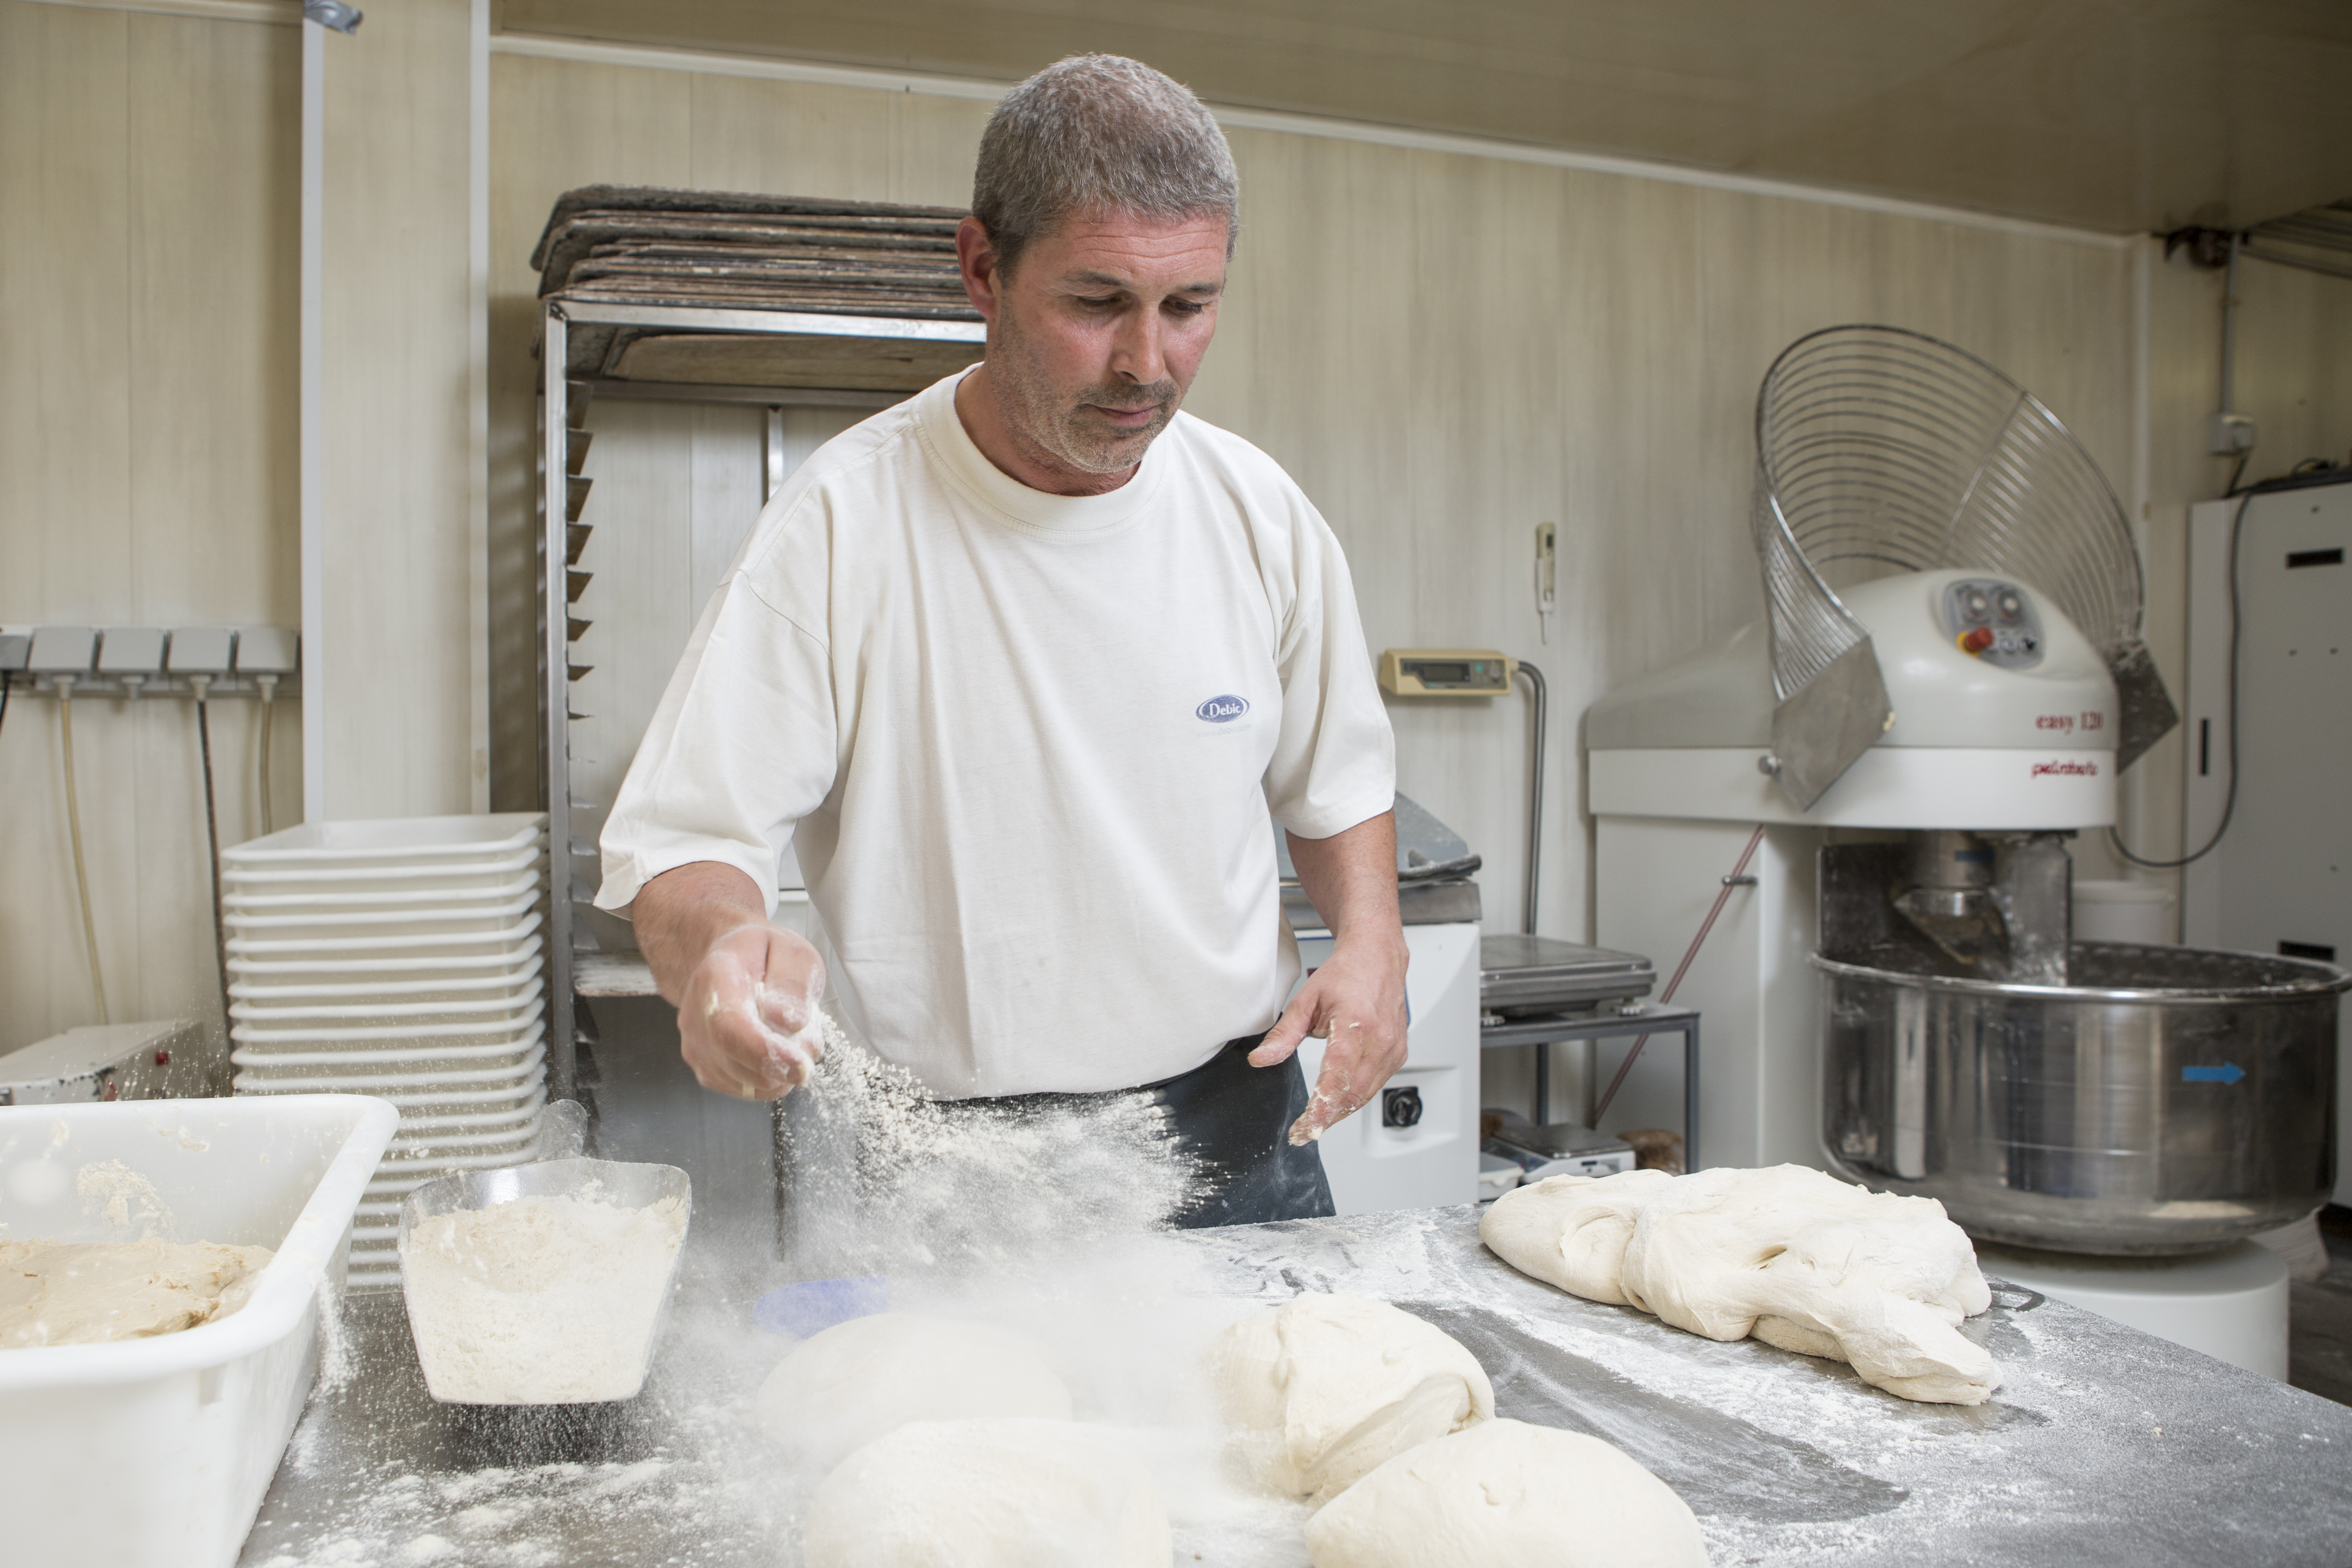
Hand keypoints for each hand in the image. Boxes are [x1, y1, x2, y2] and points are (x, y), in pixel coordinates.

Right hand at [676, 924, 827, 1100]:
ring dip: (783, 1071)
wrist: (729, 962)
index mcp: (716, 978)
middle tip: (811, 1039)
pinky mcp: (706, 1069)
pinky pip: (748, 1089)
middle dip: (787, 1064)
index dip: (766, 1053)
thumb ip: (793, 984)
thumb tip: (788, 1022)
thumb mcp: (792, 951)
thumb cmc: (762, 955)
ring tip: (792, 1036)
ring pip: (748, 1083)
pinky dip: (772, 1078)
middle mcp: (697, 1017)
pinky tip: (777, 1049)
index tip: (801, 1065)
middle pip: (739, 1064)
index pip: (730, 1028)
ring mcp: (697, 1046)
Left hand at [1248, 935, 1408, 1145]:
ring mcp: (1393, 1049)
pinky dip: (1356, 1097)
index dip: (1320, 1110)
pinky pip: (1376, 1085)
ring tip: (1316, 1122)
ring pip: (1365, 1095)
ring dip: (1341, 1112)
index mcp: (1356, 1026)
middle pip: (1352, 1095)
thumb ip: (1284, 1035)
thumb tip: (1261, 1059)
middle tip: (1303, 1132)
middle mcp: (1380, 1040)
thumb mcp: (1306, 1000)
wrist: (1377, 958)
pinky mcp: (1398, 1054)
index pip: (1337, 1079)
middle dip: (1326, 1119)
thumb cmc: (1346, 974)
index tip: (1304, 1129)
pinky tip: (1339, 1102)